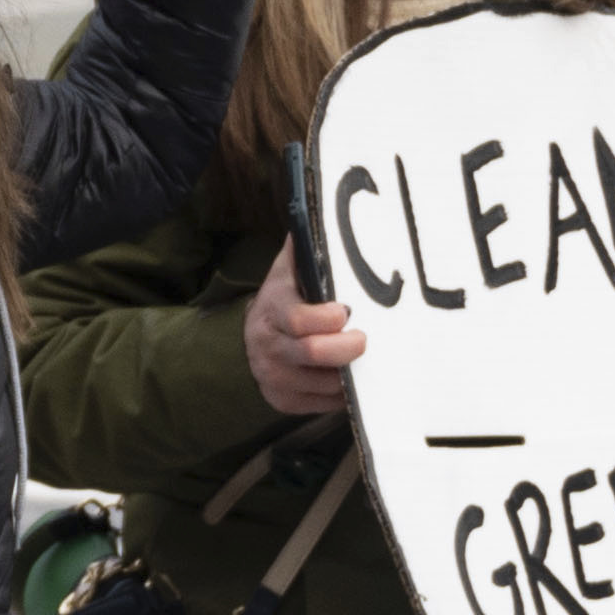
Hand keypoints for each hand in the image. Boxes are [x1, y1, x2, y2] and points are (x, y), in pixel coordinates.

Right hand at [242, 244, 363, 417]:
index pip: (298, 319)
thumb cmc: (282, 299)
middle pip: (311, 354)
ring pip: (323, 384)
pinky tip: (351, 376)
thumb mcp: (286, 271)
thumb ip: (304, 248)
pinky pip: (323, 404)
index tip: (346, 312)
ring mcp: (274, 377)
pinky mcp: (284, 401)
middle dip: (345, 348)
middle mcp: (269, 346)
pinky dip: (343, 393)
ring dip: (349, 372)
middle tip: (363, 340)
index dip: (327, 319)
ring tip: (363, 358)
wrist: (251, 338)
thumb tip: (318, 210)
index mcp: (272, 310)